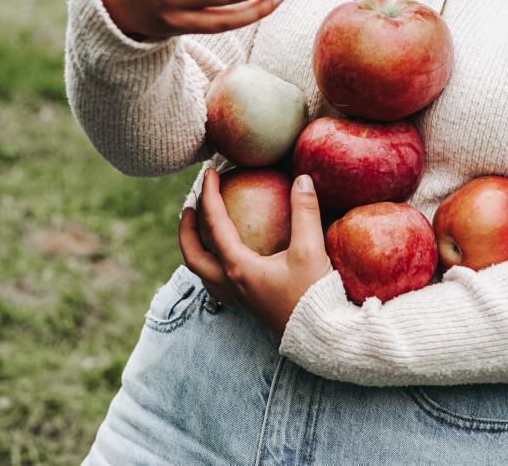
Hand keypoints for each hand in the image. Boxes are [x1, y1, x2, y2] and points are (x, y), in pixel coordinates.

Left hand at [178, 169, 332, 335]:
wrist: (321, 336)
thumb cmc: (313, 294)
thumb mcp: (311, 249)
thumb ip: (305, 211)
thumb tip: (302, 178)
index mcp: (238, 267)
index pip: (214, 224)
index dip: (209, 195)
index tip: (210, 172)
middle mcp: (231, 284)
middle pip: (192, 255)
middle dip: (186, 228)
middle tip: (190, 205)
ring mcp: (238, 298)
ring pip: (201, 272)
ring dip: (195, 248)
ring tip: (200, 230)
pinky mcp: (249, 305)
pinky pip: (217, 283)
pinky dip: (212, 265)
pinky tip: (226, 258)